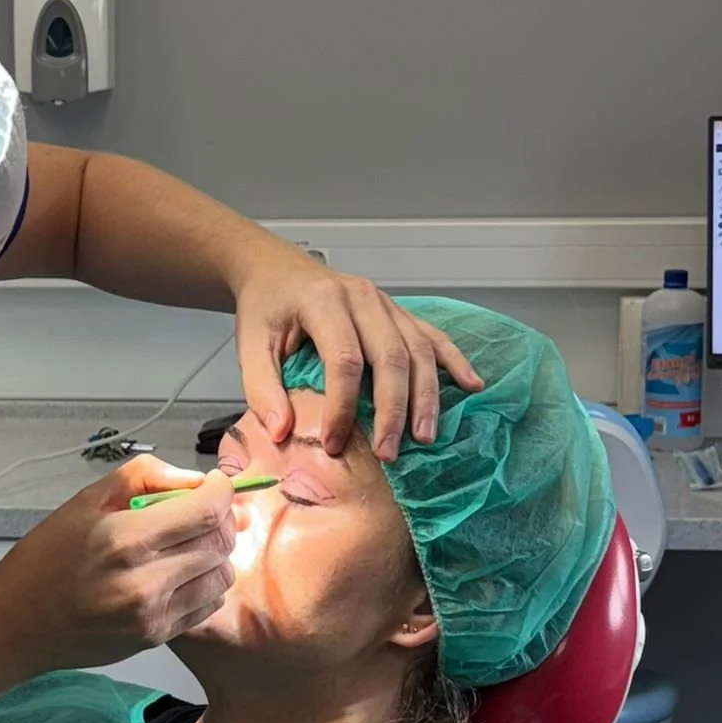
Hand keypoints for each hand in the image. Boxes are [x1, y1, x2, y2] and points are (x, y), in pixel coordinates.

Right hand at [0, 457, 237, 672]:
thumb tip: (191, 479)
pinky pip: (207, 606)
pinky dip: (204, 585)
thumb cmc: (44, 559)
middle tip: (200, 511)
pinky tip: (179, 574)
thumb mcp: (85, 501)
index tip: (214, 484)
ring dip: (215, 555)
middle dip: (219, 519)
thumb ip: (142, 477)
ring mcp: (153, 615)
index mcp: (125, 539)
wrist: (17, 622)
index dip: (221, 490)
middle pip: (219, 543)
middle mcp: (144, 581)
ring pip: (221, 576)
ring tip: (188, 545)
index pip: (206, 510)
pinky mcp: (155, 637)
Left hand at [231, 245, 482, 459]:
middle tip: (389, 453)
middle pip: (391, 356)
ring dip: (425, 396)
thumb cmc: (266, 307)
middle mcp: (361, 297)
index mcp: (323, 301)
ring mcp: (385, 302)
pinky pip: (432, 336)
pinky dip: (454, 361)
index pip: (344, 359)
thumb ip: (262, 387)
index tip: (334, 444)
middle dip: (393, 410)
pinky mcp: (397, 311)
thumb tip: (282, 432)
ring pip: (417, 349)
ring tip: (424, 437)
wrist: (276, 269)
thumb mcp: (250, 343)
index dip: (342, 406)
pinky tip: (471, 385)